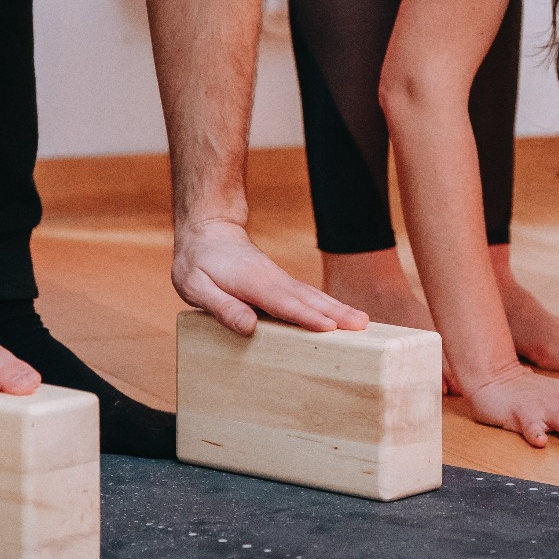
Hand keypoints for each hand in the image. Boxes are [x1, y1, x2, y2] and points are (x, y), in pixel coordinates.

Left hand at [173, 217, 367, 334]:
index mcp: (251, 282)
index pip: (282, 302)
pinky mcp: (281, 283)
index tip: (329, 326)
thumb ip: (222, 306)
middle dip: (335, 312)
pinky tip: (341, 315)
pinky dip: (328, 304)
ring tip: (362, 322)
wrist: (208, 232)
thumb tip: (248, 327)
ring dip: (338, 308)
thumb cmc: (197, 264)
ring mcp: (279, 279)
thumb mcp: (196, 286)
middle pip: (307, 298)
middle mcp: (272, 279)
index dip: (305, 316)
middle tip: (361, 326)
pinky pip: (308, 295)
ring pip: (312, 295)